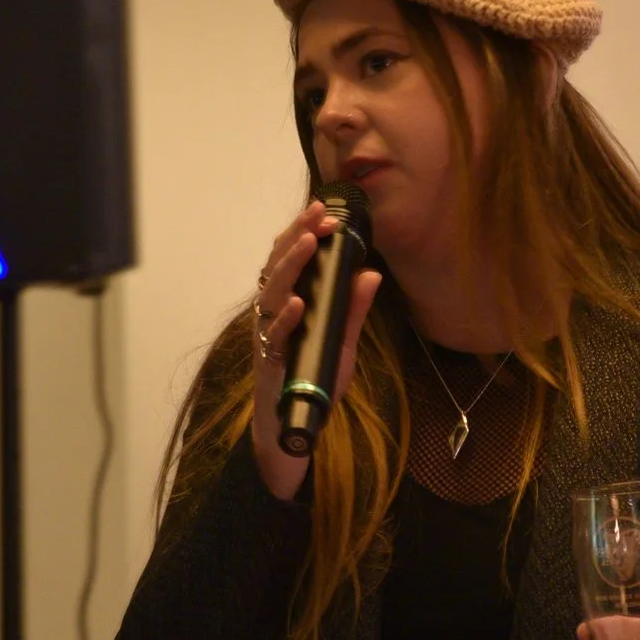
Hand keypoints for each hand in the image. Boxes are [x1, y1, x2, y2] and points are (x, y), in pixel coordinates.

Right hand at [250, 200, 382, 500]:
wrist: (292, 427)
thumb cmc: (313, 379)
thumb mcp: (340, 341)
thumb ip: (353, 309)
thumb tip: (372, 273)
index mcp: (286, 302)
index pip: (289, 258)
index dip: (302, 232)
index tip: (324, 212)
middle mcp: (272, 313)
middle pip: (276, 266)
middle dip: (296, 237)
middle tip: (318, 217)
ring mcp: (267, 336)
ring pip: (271, 293)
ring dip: (290, 267)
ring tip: (309, 244)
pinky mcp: (269, 362)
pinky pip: (274, 336)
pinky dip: (286, 319)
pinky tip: (299, 304)